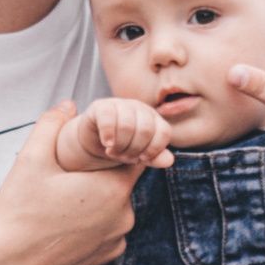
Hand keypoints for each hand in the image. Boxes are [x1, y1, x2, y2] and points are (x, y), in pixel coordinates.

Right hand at [0, 104, 143, 264]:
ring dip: (95, 200)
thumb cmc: (20, 216)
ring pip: (114, 206)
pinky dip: (92, 223)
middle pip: (121, 181)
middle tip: (67, 173)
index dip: (117, 146)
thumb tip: (67, 104)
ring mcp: (116, 240)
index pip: (135, 155)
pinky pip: (107, 230)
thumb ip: (51, 126)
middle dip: (100, 173)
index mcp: (113, 189)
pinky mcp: (105, 259)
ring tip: (61, 200)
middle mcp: (125, 216)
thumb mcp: (30, 161)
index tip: (96, 144)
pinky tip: (64, 223)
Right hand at [56, 96, 172, 174]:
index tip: (142, 159)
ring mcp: (121, 104)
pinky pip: (108, 118)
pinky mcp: (101, 106)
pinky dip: (108, 135)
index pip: (163, 132)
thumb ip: (155, 157)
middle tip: (123, 157)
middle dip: (134, 150)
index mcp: (154, 118)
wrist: (95, 141)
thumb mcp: (140, 155)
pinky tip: (107, 144)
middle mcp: (140, 108)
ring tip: (113, 152)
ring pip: (127, 126)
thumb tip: (169, 161)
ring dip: (120, 146)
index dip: (153, 150)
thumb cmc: (122, 147)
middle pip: (145, 130)